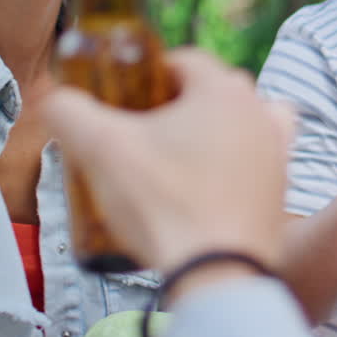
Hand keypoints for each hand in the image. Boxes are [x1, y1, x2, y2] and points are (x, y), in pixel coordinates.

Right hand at [41, 48, 295, 274]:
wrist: (215, 275)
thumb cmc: (163, 205)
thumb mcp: (100, 149)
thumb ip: (68, 112)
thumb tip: (56, 102)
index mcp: (223, 89)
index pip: (181, 61)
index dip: (144, 76)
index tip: (121, 104)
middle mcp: (260, 113)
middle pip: (210, 92)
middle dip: (174, 105)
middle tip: (139, 136)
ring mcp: (276, 153)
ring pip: (239, 124)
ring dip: (209, 132)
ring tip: (173, 160)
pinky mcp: (280, 191)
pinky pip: (256, 162)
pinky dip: (235, 164)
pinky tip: (208, 182)